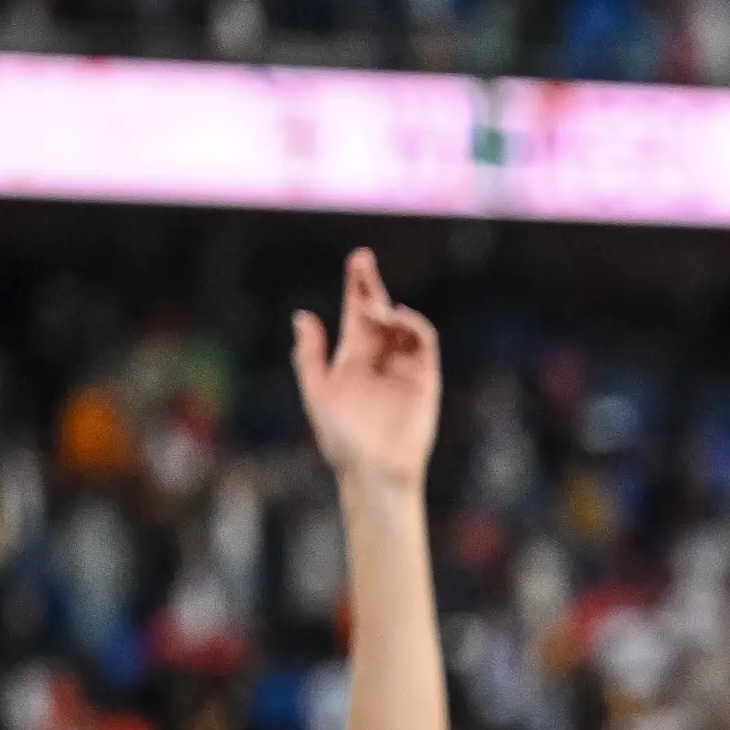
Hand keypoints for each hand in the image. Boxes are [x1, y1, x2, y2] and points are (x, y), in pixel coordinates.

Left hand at [292, 250, 439, 495]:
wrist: (373, 469)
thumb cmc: (340, 438)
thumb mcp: (317, 393)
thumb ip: (310, 355)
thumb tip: (303, 316)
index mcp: (351, 356)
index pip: (356, 311)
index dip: (356, 285)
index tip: (357, 259)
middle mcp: (379, 356)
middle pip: (379, 310)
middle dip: (371, 284)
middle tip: (362, 259)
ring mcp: (404, 365)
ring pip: (402, 323)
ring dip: (389, 309)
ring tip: (376, 309)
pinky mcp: (425, 378)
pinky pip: (424, 343)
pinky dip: (415, 325)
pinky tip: (399, 319)